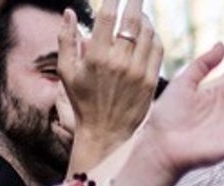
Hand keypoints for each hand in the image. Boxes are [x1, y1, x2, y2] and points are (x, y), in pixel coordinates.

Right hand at [58, 0, 162, 167]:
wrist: (106, 133)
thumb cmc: (83, 102)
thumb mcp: (67, 72)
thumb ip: (66, 40)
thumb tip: (68, 12)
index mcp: (97, 57)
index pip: (109, 17)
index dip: (114, 1)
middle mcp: (119, 62)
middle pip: (133, 21)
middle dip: (135, 2)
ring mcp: (138, 72)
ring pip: (148, 34)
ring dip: (145, 19)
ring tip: (140, 13)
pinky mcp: (150, 82)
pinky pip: (157, 51)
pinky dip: (155, 37)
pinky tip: (150, 32)